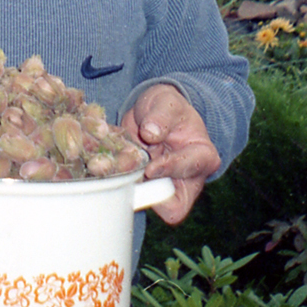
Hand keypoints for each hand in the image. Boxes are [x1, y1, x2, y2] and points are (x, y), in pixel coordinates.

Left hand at [122, 84, 220, 224]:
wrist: (154, 113)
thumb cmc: (169, 108)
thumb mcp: (167, 102)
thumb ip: (161, 116)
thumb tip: (151, 133)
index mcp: (202, 157)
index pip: (190, 171)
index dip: (169, 170)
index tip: (151, 168)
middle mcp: (187, 178)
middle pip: (172, 204)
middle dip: (148, 191)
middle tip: (127, 173)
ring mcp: (164, 185)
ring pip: (148, 200)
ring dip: (127, 186)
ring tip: (108, 166)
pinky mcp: (144, 185)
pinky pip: (129, 190)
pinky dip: (115, 178)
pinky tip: (103, 162)